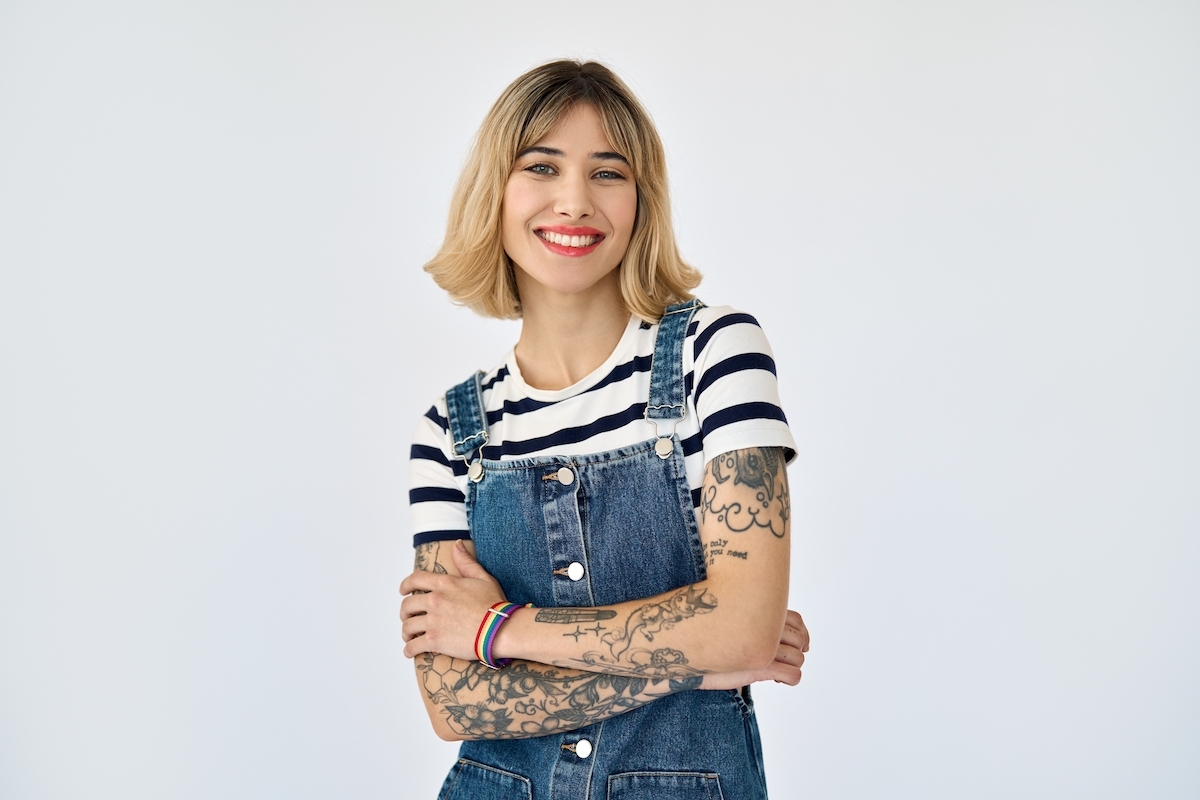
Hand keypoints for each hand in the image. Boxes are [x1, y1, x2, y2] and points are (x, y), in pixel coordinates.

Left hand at [399, 540, 507, 659]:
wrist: (499, 629)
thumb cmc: (494, 604)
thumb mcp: (483, 578)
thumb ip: (466, 561)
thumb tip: (457, 544)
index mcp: (444, 584)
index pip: (415, 579)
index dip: (405, 585)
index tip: (403, 591)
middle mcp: (435, 600)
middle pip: (407, 605)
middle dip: (405, 612)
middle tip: (408, 617)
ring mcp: (433, 621)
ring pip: (407, 626)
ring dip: (406, 632)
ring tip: (409, 636)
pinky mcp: (434, 641)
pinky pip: (412, 646)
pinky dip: (408, 650)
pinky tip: (410, 651)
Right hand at [700, 610, 808, 690]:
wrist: (683, 650)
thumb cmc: (706, 637)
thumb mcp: (731, 623)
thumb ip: (751, 623)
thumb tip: (773, 635)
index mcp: (760, 611)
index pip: (797, 620)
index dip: (802, 633)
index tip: (796, 644)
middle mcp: (764, 626)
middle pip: (800, 639)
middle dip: (796, 651)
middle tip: (781, 659)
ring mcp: (762, 646)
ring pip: (799, 658)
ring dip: (793, 665)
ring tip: (777, 671)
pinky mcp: (760, 667)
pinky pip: (794, 675)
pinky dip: (791, 679)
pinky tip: (778, 679)